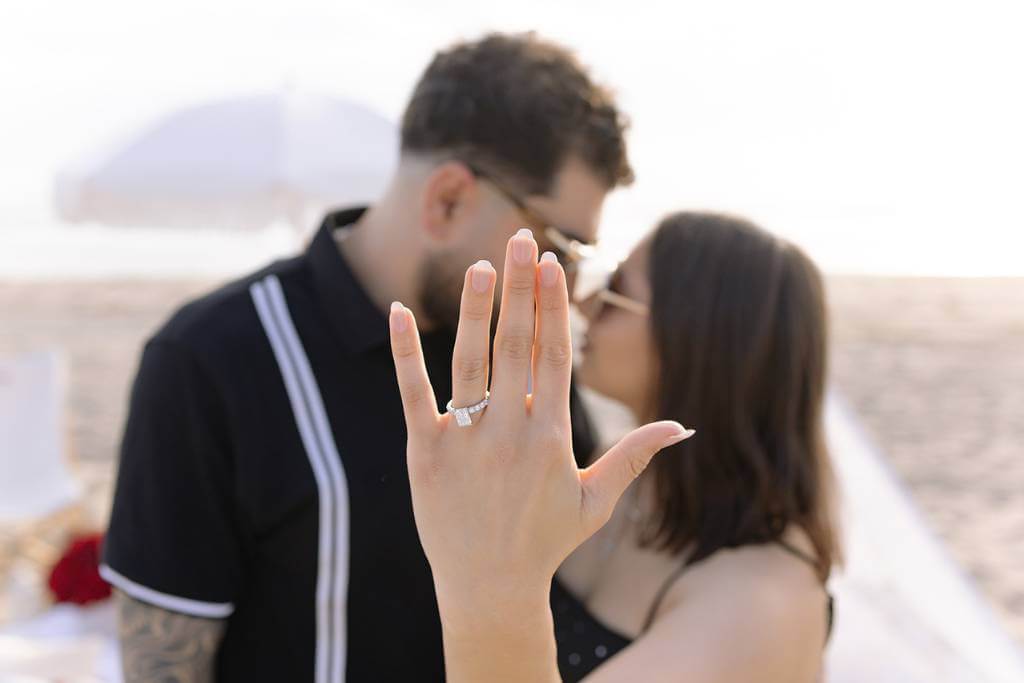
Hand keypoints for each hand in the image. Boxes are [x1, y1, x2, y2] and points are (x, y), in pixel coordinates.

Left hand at [388, 229, 693, 615]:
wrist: (490, 587)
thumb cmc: (547, 541)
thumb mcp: (597, 500)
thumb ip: (634, 456)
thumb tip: (681, 426)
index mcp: (551, 436)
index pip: (554, 355)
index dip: (553, 306)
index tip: (550, 264)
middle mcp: (510, 431)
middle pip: (517, 346)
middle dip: (520, 290)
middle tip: (519, 240)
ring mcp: (466, 440)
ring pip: (471, 362)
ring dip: (476, 311)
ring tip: (481, 265)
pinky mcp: (425, 452)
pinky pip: (414, 395)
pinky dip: (405, 354)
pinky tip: (395, 311)